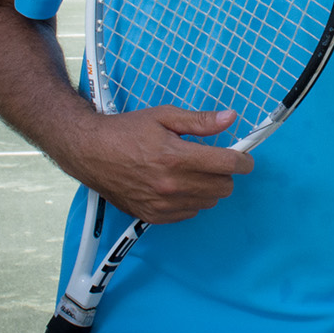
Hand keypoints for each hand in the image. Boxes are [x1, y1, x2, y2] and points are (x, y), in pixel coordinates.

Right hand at [59, 106, 254, 224]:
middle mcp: (171, 185)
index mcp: (176, 157)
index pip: (227, 165)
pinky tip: (178, 186)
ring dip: (208, 188)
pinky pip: (189, 214)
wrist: (89, 152)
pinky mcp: (152, 216)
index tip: (244, 158)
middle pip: (223, 188)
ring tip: (192, 172)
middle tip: (214, 161)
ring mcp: (162, 204)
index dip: (243, 160)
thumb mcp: (164, 116)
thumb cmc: (126, 131)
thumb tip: (230, 118)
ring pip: (208, 202)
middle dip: (225, 173)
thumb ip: (200, 121)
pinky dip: (191, 201)